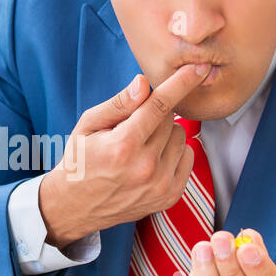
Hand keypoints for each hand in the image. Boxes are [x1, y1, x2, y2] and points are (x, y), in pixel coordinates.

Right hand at [39, 62, 210, 247]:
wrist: (75, 207)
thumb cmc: (80, 161)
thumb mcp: (88, 126)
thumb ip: (119, 104)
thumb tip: (144, 84)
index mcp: (123, 146)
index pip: (159, 106)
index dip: (181, 83)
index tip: (199, 68)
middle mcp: (145, 167)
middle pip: (170, 119)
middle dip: (155, 116)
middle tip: (132, 130)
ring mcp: (160, 185)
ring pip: (181, 137)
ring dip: (165, 134)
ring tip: (140, 147)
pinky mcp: (170, 196)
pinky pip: (188, 157)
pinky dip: (174, 152)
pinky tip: (152, 160)